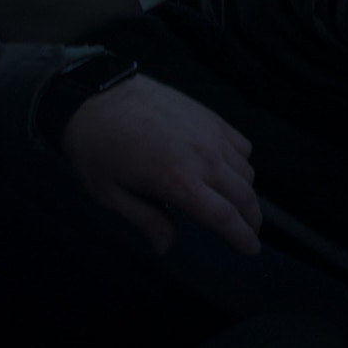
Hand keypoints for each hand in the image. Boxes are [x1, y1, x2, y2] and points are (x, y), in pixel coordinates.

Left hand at [61, 77, 261, 255]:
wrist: (95, 97)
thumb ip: (145, 220)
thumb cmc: (96, 147)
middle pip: (244, 196)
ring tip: (235, 203)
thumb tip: (166, 246)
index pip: (224, 217)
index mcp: (178, 182)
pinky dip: (242, 163)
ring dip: (246, 192)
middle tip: (250, 232)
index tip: (252, 250)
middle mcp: (204, 157)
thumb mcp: (110, 194)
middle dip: (252, 219)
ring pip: (247, 171)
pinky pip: (242, 145)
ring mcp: (211, 134)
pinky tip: (228, 170)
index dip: (242, 237)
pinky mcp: (212, 117)